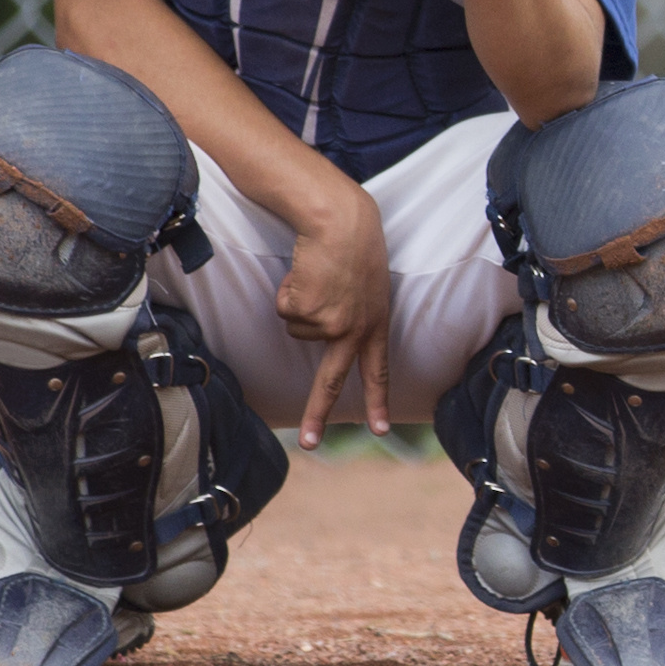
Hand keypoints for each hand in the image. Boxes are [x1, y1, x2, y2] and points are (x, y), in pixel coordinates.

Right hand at [272, 178, 397, 443]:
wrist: (340, 221)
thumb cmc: (354, 245)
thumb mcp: (368, 286)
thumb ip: (354, 315)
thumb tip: (318, 332)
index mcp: (376, 324)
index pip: (378, 370)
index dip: (378, 400)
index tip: (380, 430)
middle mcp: (354, 330)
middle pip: (331, 380)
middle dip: (317, 414)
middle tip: (309, 445)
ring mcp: (329, 322)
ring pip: (297, 327)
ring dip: (300, 301)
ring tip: (316, 274)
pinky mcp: (306, 309)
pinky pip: (284, 309)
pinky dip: (287, 289)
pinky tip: (305, 271)